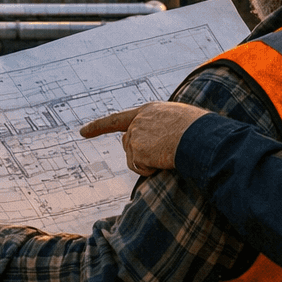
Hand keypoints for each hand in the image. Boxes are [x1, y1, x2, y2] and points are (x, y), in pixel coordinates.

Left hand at [80, 101, 210, 174]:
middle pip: (127, 144)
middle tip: (161, 154)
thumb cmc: (198, 129)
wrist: (198, 136)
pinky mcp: (136, 150)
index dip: (98, 126)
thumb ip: (162, 127)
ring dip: (148, 163)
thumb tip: (157, 144)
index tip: (82, 132)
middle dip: (139, 155)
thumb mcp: (179, 120)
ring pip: (133, 159)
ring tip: (168, 154)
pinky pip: (140, 169)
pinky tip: (164, 161)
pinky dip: (151, 170)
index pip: (117, 119)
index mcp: (148, 110)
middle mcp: (137, 122)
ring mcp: (135, 136)